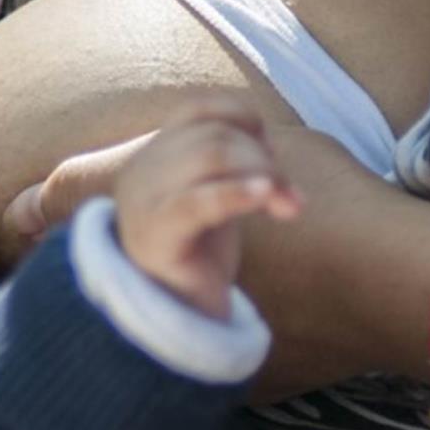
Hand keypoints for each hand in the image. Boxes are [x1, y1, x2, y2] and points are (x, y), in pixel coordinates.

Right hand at [6, 96, 297, 319]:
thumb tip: (267, 137)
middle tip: (290, 197)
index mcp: (149, 158)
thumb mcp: (213, 195)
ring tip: (288, 207)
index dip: (243, 118)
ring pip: (210, 155)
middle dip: (263, 157)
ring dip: (263, 173)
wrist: (175, 320)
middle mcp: (139, 173)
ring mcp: (142, 204)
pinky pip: (199, 201)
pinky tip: (267, 199)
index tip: (269, 153)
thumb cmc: (197, 257)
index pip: (198, 108)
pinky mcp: (156, 238)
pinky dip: (238, 192)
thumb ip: (231, 161)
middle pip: (213, 134)